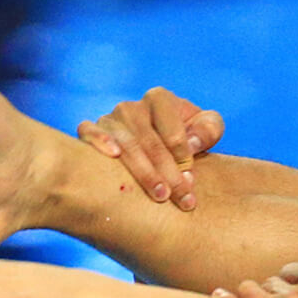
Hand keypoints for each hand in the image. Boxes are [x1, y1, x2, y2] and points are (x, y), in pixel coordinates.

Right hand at [78, 87, 223, 210]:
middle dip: (168, 172)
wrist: (158, 144)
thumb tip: (192, 142)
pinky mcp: (91, 130)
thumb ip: (208, 129)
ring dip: (144, 172)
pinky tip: (113, 156)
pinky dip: (99, 141)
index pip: (172, 130)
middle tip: (180, 198)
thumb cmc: (186, 136)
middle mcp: (132, 106)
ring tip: (159, 196)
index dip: (183, 157)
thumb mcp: (206, 128)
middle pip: (150, 141)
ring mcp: (110, 119)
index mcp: (160, 99)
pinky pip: (89, 132)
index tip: (191, 180)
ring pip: (126, 144)